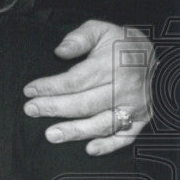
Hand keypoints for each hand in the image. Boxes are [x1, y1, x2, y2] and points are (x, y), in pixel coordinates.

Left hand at [23, 20, 153, 154]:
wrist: (149, 55)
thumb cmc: (118, 43)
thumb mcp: (99, 29)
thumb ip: (79, 38)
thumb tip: (59, 51)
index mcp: (114, 65)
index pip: (76, 80)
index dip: (50, 87)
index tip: (29, 91)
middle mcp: (126, 88)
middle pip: (85, 104)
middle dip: (54, 108)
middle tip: (30, 110)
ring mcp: (135, 106)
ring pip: (102, 123)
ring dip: (75, 132)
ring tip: (51, 134)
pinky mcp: (142, 119)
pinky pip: (126, 137)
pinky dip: (108, 145)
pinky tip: (89, 149)